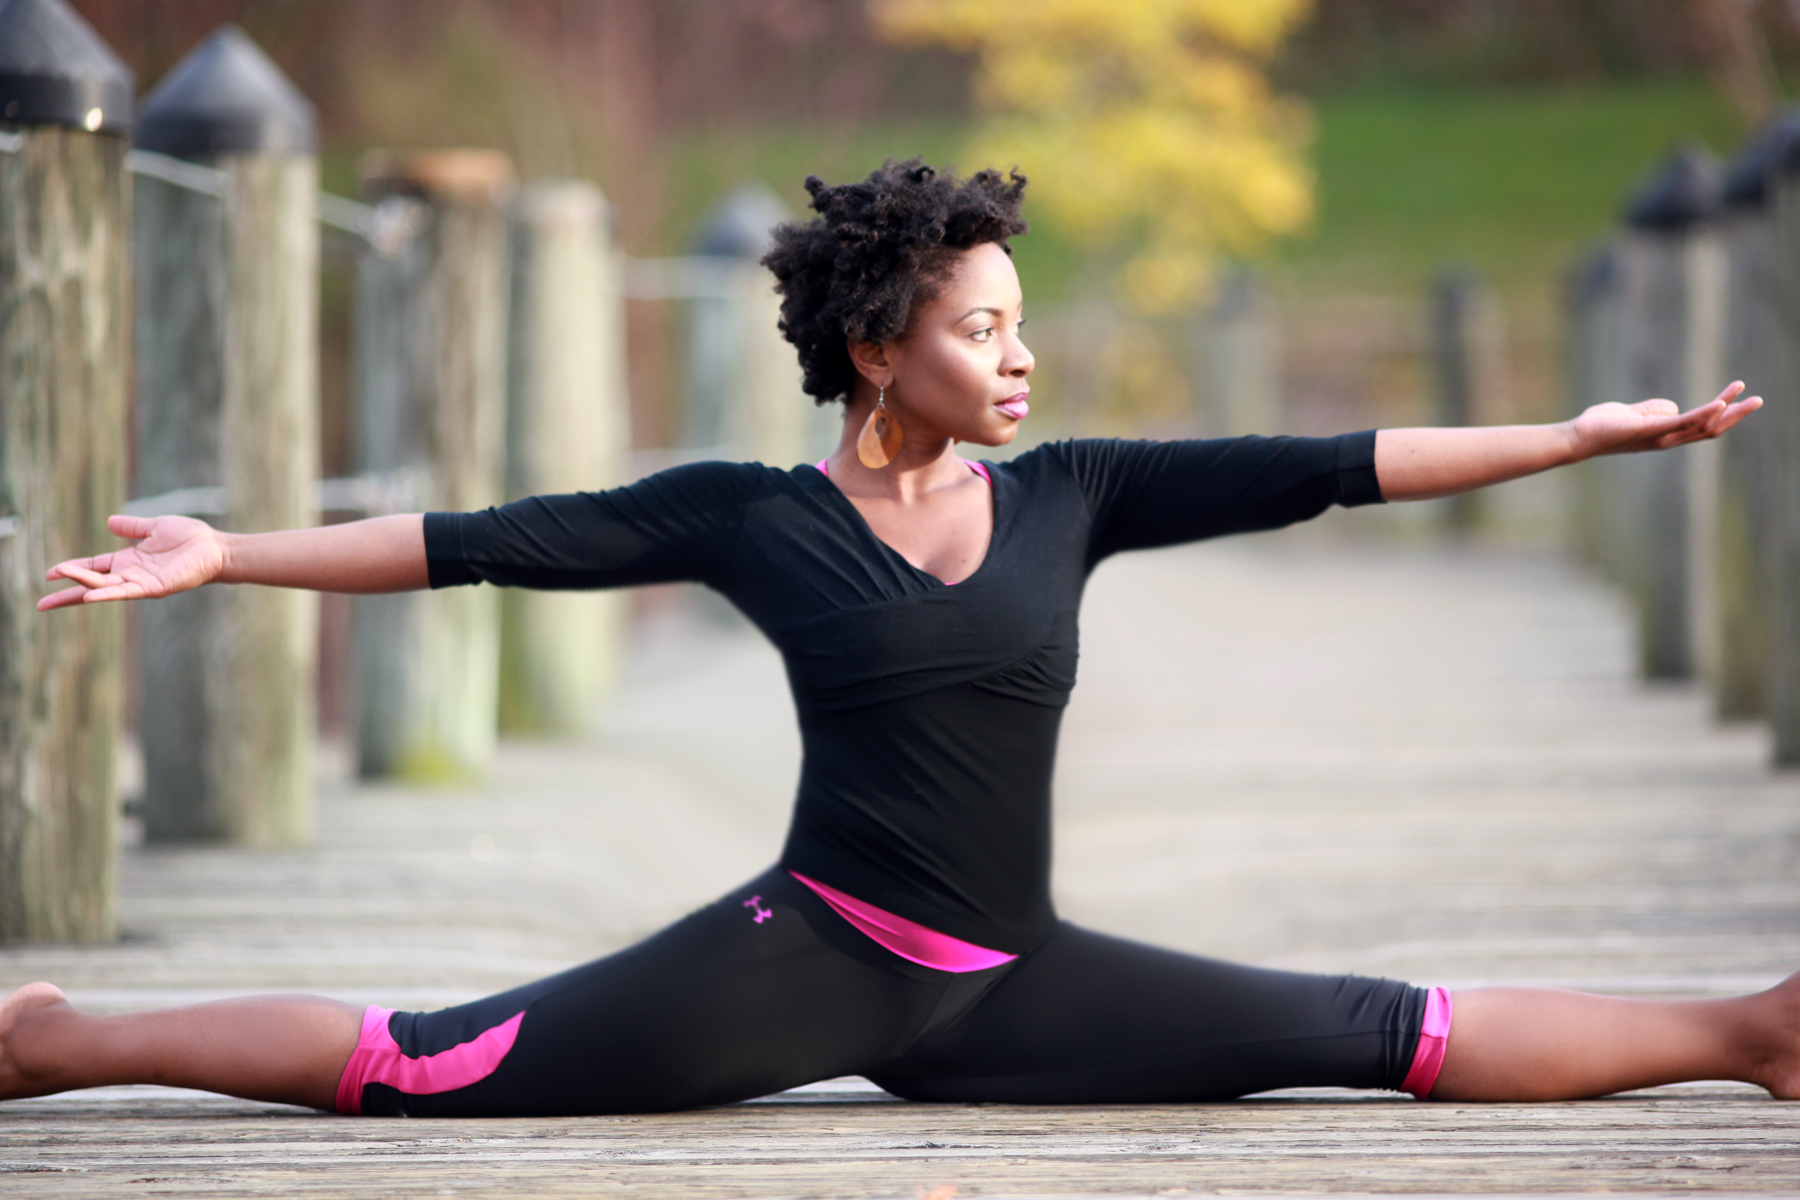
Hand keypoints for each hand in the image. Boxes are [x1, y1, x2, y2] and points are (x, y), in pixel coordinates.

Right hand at [38, 515, 227, 611]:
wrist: (216, 548)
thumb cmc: (191, 539)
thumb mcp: (155, 527)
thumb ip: (132, 527)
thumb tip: (110, 522)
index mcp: (128, 561)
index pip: (93, 567)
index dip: (72, 569)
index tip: (51, 573)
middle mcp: (131, 575)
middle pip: (92, 585)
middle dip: (67, 594)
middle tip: (42, 603)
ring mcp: (142, 583)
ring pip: (105, 589)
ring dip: (82, 588)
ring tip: (58, 590)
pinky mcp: (156, 588)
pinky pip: (127, 593)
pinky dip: (108, 595)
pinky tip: (90, 597)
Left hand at [1569, 381, 1761, 459]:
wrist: (1581, 436)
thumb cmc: (1604, 425)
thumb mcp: (1636, 413)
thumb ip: (1656, 409)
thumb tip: (1672, 407)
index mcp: (1666, 433)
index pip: (1703, 425)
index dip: (1724, 413)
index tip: (1741, 396)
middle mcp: (1668, 438)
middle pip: (1710, 428)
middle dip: (1736, 415)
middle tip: (1758, 400)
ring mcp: (1661, 436)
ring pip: (1702, 425)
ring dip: (1727, 410)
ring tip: (1746, 395)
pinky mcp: (1651, 430)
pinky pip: (1682, 422)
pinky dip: (1702, 413)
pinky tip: (1720, 405)